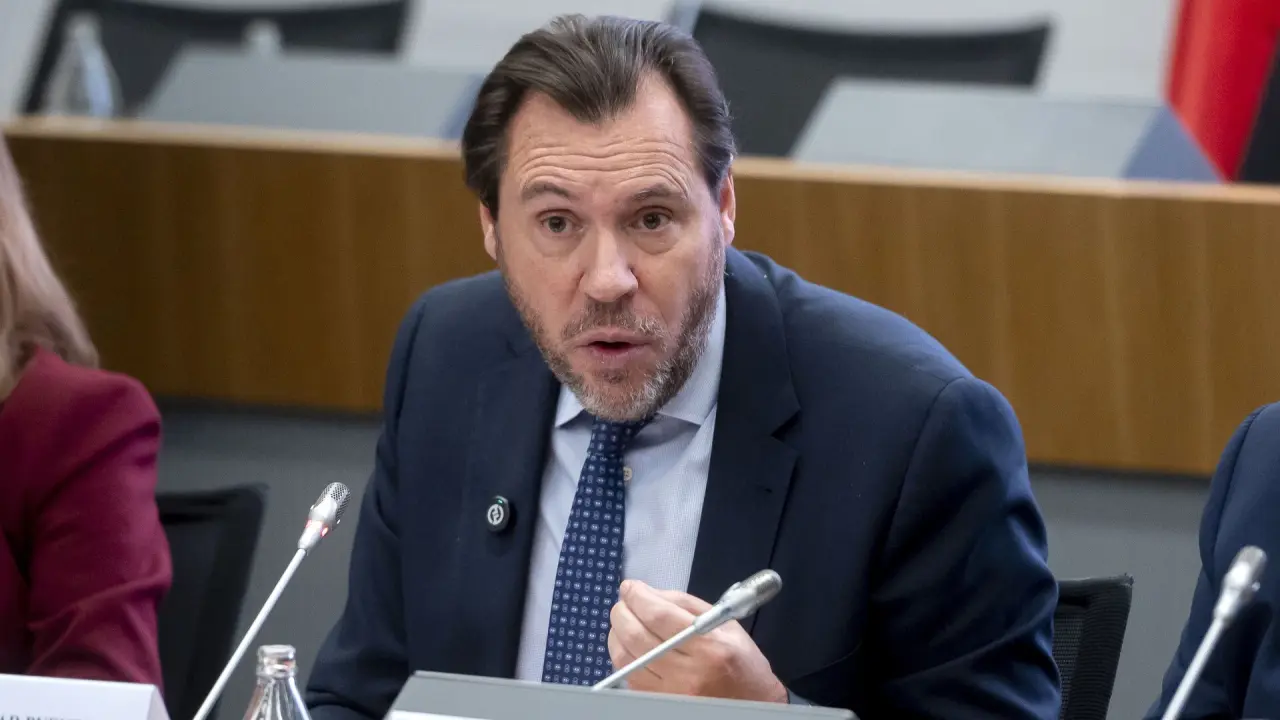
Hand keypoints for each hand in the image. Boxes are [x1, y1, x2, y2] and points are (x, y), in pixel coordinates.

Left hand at [607, 579, 786, 702]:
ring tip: (623, 621)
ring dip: (617, 634)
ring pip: (626, 658)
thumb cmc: (741, 662)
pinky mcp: (660, 703)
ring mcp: (671, 692)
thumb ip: (686, 604)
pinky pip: (629, 677)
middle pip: (637, 636)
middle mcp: (688, 672)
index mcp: (709, 646)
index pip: (660, 616)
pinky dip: (623, 656)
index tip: (630, 587)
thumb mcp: (724, 624)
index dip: (639, 597)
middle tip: (624, 602)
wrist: (752, 705)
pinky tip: (629, 645)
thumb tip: (649, 593)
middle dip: (622, 612)